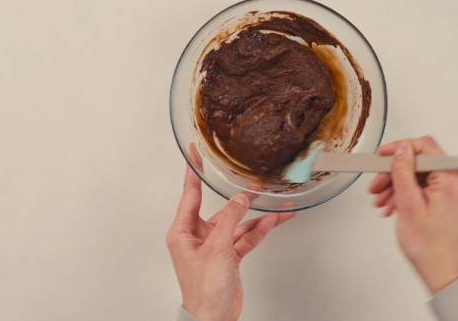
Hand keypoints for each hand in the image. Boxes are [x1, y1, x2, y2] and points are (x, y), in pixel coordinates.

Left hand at [166, 148, 293, 320]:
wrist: (213, 318)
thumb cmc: (203, 290)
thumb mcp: (217, 249)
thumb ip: (230, 220)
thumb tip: (240, 199)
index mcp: (183, 231)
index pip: (189, 193)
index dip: (193, 171)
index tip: (194, 152)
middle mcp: (197, 236)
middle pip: (220, 209)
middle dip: (240, 198)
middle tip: (252, 182)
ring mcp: (214, 246)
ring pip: (238, 223)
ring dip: (256, 216)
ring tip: (274, 204)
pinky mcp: (229, 256)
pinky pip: (245, 237)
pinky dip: (259, 230)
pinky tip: (272, 221)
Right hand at [368, 136, 457, 292]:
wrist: (445, 271)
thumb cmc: (431, 248)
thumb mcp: (409, 205)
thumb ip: (403, 172)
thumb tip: (401, 150)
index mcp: (454, 178)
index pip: (424, 146)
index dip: (398, 149)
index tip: (381, 157)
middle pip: (420, 162)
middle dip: (395, 173)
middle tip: (377, 186)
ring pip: (421, 174)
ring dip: (399, 185)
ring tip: (383, 201)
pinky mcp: (454, 196)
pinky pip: (427, 185)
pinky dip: (410, 192)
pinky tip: (395, 204)